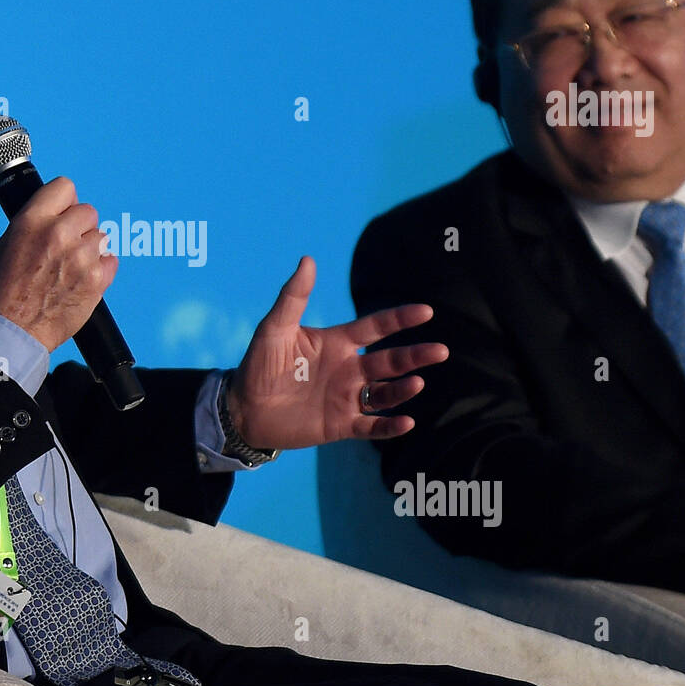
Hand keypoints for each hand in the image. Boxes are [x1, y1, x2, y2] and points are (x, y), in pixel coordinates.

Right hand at [0, 177, 116, 350]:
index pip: (65, 187)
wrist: (12, 331)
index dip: (64, 201)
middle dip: (79, 226)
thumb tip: (42, 219)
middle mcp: (59, 234)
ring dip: (90, 248)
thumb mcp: (0, 247)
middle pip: (88, 211)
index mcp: (33, 220)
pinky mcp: (96, 279)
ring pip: (101, 236)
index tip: (63, 211)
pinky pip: (112, 260)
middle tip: (68, 244)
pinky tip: (83, 278)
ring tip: (73, 266)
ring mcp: (81, 257)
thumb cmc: (2, 293)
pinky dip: (102, 268)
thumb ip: (26, 226)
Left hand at [228, 256, 446, 449]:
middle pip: (390, 361)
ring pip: (385, 393)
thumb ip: (293, 297)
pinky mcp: (340, 425)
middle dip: (415, 355)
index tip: (425, 311)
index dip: (399, 319)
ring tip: (417, 382)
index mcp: (337, 343)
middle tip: (440, 350)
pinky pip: (371, 426)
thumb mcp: (274, 328)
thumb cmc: (258, 365)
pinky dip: (390, 426)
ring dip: (403, 388)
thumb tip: (308, 259)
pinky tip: (406, 421)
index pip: (375, 328)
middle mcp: (348, 369)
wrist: (244, 408)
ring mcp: (347, 398)